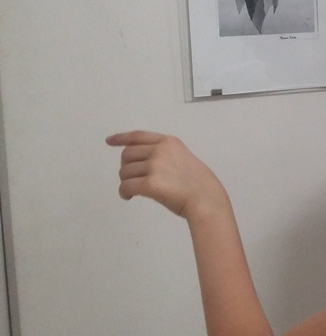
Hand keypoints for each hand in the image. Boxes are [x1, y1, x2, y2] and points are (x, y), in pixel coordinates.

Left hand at [107, 131, 227, 220]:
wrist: (206, 199)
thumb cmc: (200, 183)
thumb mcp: (184, 158)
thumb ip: (165, 155)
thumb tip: (143, 163)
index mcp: (169, 142)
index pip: (139, 136)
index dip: (122, 138)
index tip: (110, 141)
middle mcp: (160, 150)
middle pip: (127, 155)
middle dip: (126, 167)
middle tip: (133, 179)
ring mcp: (155, 166)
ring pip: (124, 172)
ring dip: (126, 182)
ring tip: (135, 190)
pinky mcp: (150, 183)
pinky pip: (125, 186)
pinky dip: (124, 192)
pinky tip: (129, 197)